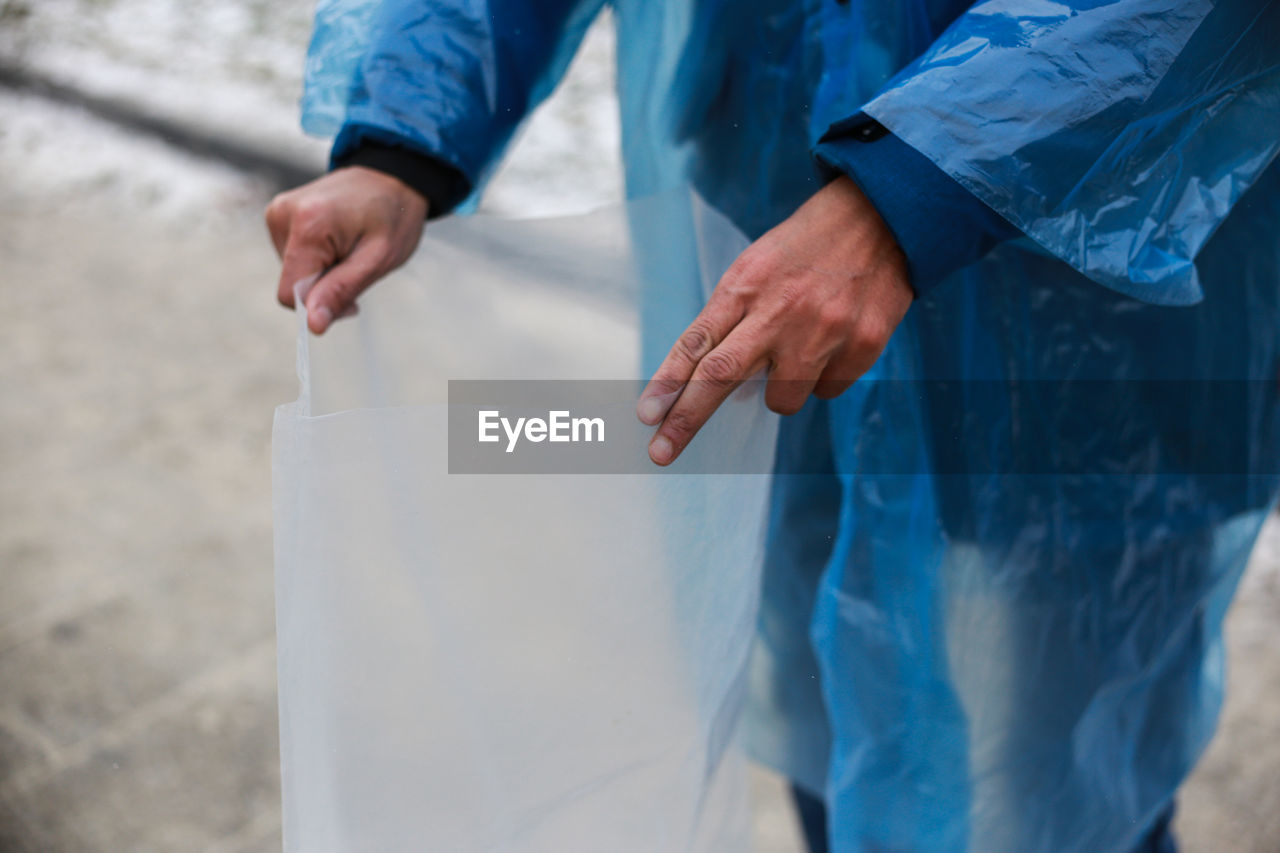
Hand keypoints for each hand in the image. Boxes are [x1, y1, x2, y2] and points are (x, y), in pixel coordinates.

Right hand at [264, 166, 428, 333]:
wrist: (390, 176)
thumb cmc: (392, 215)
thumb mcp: (378, 259)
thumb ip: (342, 291)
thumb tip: (312, 325)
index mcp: (307, 225)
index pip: (290, 293)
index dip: (318, 306)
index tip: (350, 299)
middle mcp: (283, 215)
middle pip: (292, 284)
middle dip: (324, 287)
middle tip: (356, 266)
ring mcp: (277, 213)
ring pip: (292, 272)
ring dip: (322, 271)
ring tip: (350, 248)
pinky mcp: (279, 215)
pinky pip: (292, 257)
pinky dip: (316, 258)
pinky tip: (338, 241)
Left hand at [637, 176, 912, 465]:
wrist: (881, 217)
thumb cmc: (806, 248)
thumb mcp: (757, 268)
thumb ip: (733, 320)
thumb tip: (712, 385)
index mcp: (746, 285)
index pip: (697, 342)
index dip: (668, 382)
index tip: (646, 416)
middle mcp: (779, 311)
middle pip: (721, 377)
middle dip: (686, 420)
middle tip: (661, 451)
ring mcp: (822, 331)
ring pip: (781, 400)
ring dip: (781, 387)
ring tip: (801, 344)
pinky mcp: (862, 345)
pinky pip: (827, 391)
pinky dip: (823, 376)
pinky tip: (834, 339)